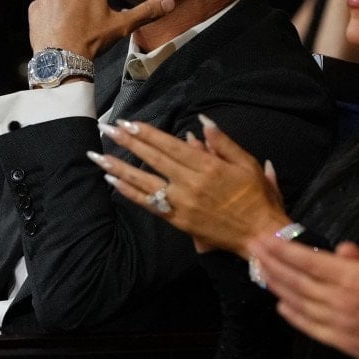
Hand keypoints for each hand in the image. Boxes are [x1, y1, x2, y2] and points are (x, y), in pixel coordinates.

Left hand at [28, 0, 173, 57]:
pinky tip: (58, 29)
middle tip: (90, 17)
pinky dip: (51, 14)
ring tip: (73, 25)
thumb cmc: (92, 41)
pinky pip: (45, 6)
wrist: (61, 60)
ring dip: (66, 5)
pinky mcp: (35, 7)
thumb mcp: (121, 26)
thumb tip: (169, 3)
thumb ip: (145, 11)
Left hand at [90, 115, 289, 256]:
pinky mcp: (178, 221)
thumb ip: (222, 143)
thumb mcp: (246, 163)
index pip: (170, 145)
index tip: (128, 122)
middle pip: (153, 160)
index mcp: (207, 167)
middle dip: (127, 143)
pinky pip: (149, 204)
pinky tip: (113, 181)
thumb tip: (201, 122)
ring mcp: (181, 204)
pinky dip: (130, 192)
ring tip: (98, 157)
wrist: (260, 236)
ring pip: (144, 182)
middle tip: (107, 129)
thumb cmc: (258, 197)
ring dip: (119, 168)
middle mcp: (190, 184)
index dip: (147, 134)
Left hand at [247, 188, 358, 358]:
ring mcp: (341, 325)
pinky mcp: (345, 343)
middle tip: (251, 248)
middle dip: (270, 262)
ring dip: (276, 286)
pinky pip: (311, 328)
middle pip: (296, 280)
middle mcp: (342, 302)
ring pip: (299, 303)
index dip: (282, 249)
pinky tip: (282, 306)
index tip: (264, 238)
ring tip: (260, 271)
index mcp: (356, 278)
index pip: (307, 260)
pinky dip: (293, 316)